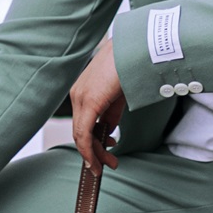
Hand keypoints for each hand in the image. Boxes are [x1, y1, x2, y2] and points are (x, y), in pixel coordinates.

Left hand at [68, 32, 125, 170]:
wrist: (135, 47)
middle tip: (108, 164)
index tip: (102, 155)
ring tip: (109, 164)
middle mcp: (77, 95)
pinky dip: (89, 150)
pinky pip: (83, 133)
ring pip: (81, 135)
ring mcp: (80, 97)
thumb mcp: (118, 93)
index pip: (81, 124)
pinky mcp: (88, 101)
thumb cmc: (129, 64)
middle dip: (94, 152)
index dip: (90, 143)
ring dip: (95, 154)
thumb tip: (108, 129)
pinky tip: (97, 160)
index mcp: (82, 91)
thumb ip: (110, 112)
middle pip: (80, 132)